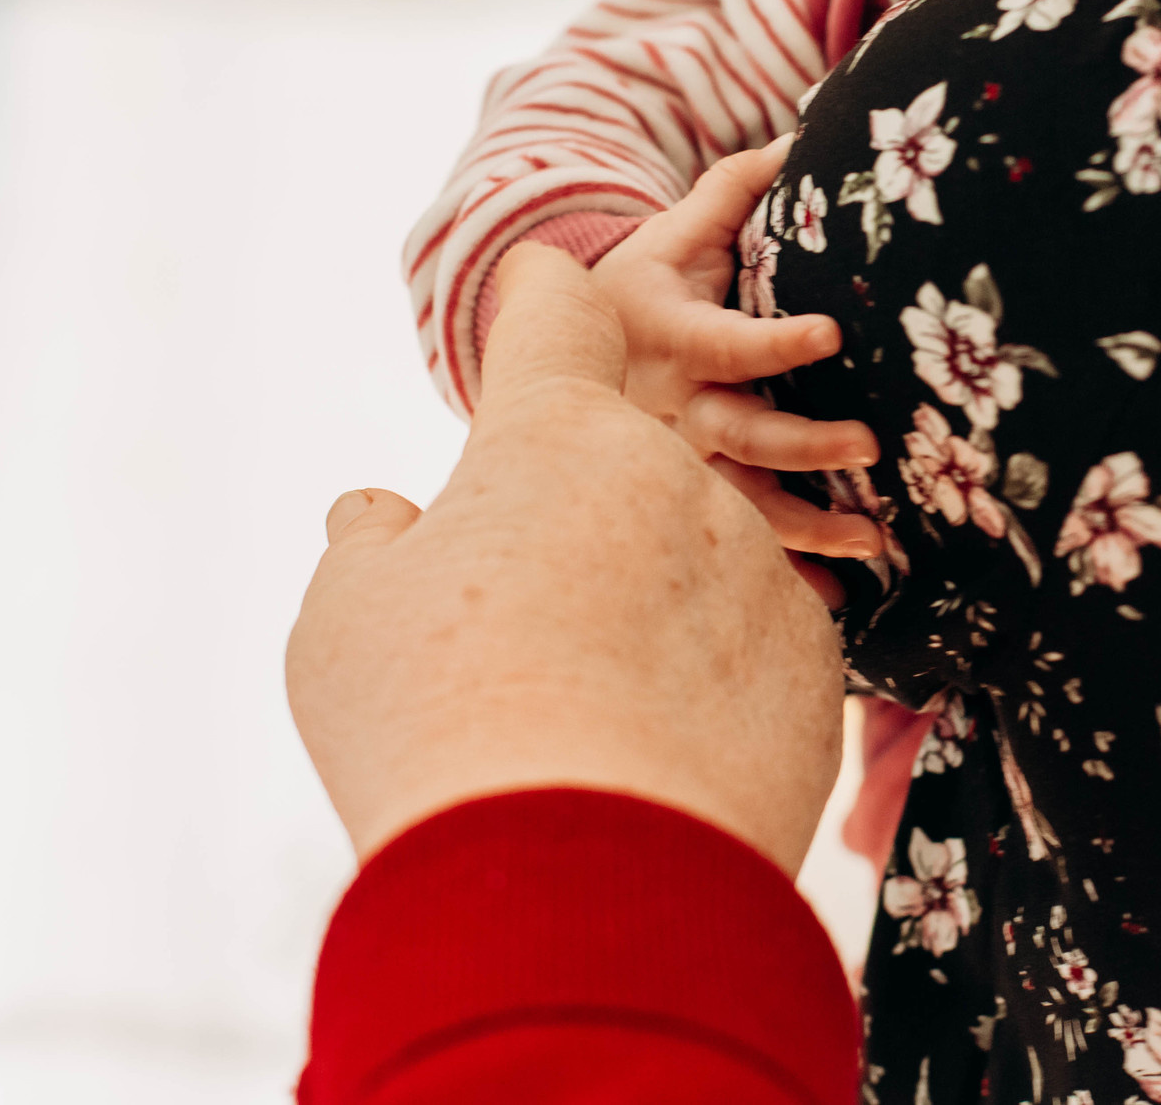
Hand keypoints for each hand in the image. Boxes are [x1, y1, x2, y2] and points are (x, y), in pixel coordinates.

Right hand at [288, 243, 845, 870]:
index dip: (547, 300)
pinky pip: (749, 657)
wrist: (579, 882)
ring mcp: (754, 562)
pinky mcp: (813, 658)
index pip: (558, 319)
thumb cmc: (437, 731)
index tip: (550, 278)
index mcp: (553, 432)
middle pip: (622, 484)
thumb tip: (378, 517)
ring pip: (692, 577)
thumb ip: (372, 548)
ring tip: (589, 726)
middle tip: (527, 644)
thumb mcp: (347, 624)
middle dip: (584, 543)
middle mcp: (671, 472)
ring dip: (651, 629)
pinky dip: (710, 698)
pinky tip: (658, 760)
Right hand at [583, 142, 885, 560]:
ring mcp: (677, 467)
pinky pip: (735, 550)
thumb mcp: (668, 236)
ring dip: (806, 531)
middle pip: (746, 434)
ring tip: (870, 545)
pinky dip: (782, 584)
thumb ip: (730, 190)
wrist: (551, 358)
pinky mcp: (684, 505)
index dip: (780, 342)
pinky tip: (832, 611)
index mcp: (674, 337)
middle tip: (872, 447)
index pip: (732, 342)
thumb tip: (799, 136)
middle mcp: (673, 410)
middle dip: (809, 446)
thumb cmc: (636, 287)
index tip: (832, 336)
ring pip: (744, 505)